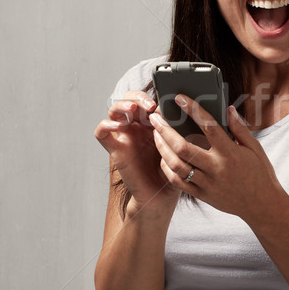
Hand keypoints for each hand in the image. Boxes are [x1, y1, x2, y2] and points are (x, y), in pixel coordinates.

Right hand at [94, 91, 179, 207]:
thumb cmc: (174, 169)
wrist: (162, 194)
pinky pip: (101, 133)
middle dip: (137, 97)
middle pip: (127, 100)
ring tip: (133, 109)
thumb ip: (180, 127)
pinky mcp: (116, 149)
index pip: (144, 98)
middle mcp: (136, 126)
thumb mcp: (181, 143)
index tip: (163, 102)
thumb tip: (186, 108)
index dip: (151, 95)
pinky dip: (105, 125)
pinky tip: (117, 126)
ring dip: (121, 105)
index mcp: (151, 122)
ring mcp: (124, 136)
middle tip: (150, 105)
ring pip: (113, 111)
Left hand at [150, 95, 285, 223]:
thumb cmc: (260, 173)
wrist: (263, 206)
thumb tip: (228, 109)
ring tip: (156, 135)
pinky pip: (178, 182)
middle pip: (183, 147)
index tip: (180, 98)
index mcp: (231, 153)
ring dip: (162, 148)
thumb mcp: (255, 148)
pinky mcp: (202, 195)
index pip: (209, 126)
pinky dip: (167, 168)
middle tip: (155, 118)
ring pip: (176, 165)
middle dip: (165, 130)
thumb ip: (240, 128)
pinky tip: (163, 157)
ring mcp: (208, 183)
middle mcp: (217, 168)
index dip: (193, 109)